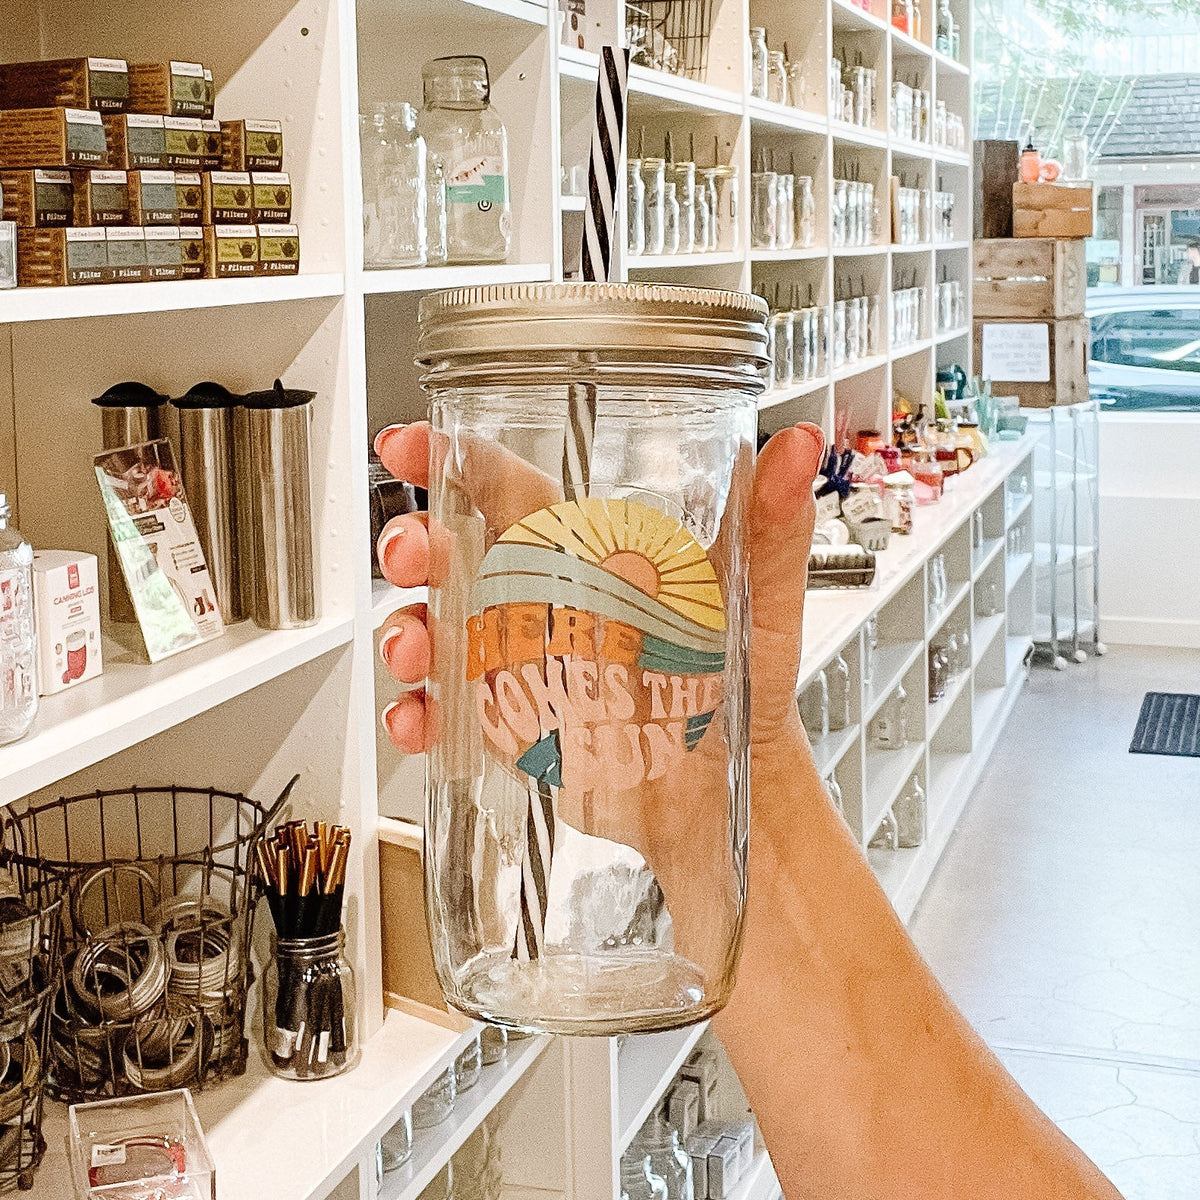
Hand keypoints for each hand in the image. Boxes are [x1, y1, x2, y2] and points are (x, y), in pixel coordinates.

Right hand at [375, 419, 826, 969]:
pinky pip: (447, 712)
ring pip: (437, 629)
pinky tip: (420, 722)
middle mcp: (548, 601)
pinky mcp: (512, 723)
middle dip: (415, 542)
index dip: (458, 460)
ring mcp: (522, 663)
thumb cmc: (745, 690)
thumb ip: (774, 525)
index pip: (515, 491)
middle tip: (411, 552)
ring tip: (415, 650)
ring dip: (406, 630)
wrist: (731, 794)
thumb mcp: (759, 603)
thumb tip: (799, 446)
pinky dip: (419, 715)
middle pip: (456, 553)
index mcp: (594, 557)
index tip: (414, 445)